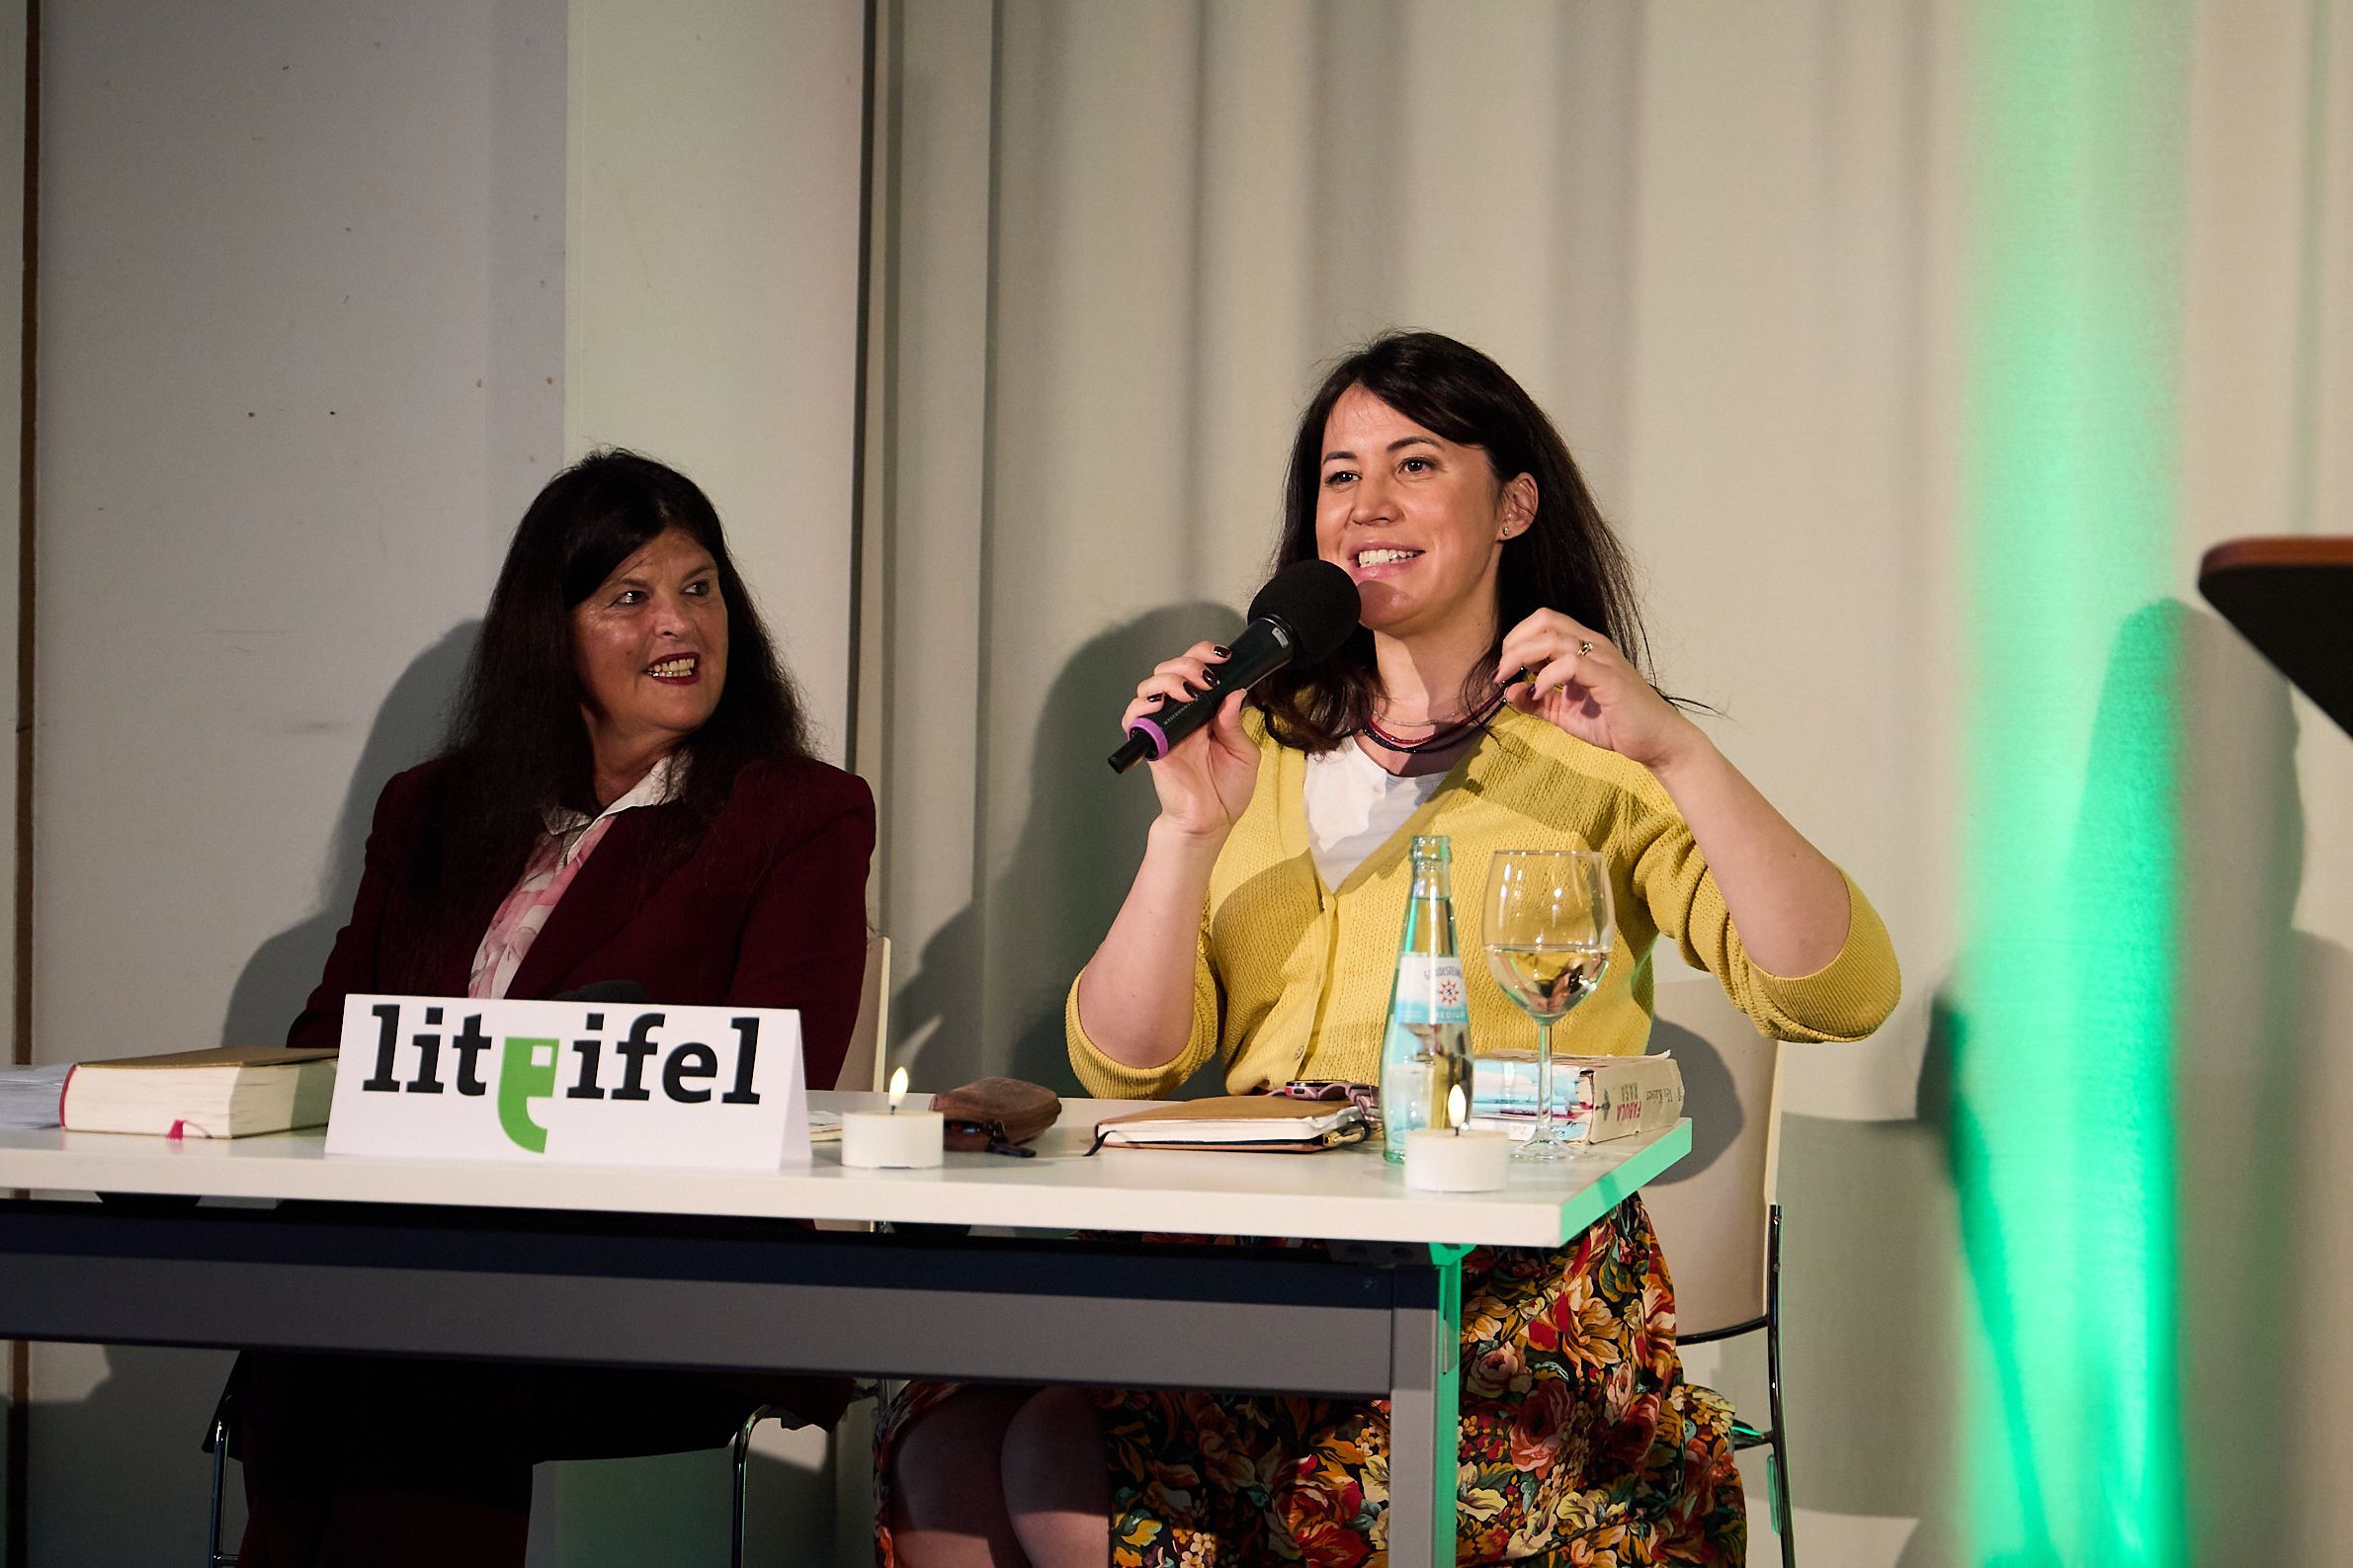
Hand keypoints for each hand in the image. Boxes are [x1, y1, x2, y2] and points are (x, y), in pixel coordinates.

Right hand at [1121, 642, 1260, 838]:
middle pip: (1170, 670)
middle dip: (1188, 664)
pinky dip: (1141, 706)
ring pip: (1149, 686)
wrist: (1211, 821)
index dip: (1204, 655)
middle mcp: (1182, 714)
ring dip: (1168, 680)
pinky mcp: (1151, 744)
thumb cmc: (1227, 791)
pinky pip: (1133, 717)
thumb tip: (1233, 694)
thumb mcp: (1244, 753)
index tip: (1221, 657)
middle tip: (1205, 679)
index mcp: (1206, 711)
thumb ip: (1236, 723)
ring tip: (1188, 692)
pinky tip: (1160, 706)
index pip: (1196, 669)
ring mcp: (1164, 727)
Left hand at [1498, 611, 1700, 770]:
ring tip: (1510, 679)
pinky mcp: (1609, 678)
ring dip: (1522, 656)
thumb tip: (1507, 691)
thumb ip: (1536, 702)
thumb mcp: (1565, 714)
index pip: (1544, 623)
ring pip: (1553, 637)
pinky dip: (1547, 675)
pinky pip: (1571, 663)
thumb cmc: (1615, 724)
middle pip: (1545, 619)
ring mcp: (1602, 659)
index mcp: (1583, 648)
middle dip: (1514, 642)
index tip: (1503, 669)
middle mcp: (1593, 646)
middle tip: (1502, 671)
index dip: (1516, 640)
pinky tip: (1539, 691)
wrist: (1656, 742)